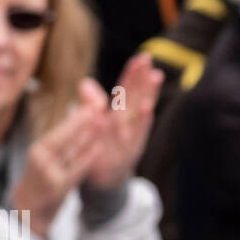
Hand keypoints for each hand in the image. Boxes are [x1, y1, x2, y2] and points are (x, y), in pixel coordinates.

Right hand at [9, 105, 101, 239]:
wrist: (28, 211)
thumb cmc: (42, 181)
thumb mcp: (48, 159)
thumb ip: (63, 142)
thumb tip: (79, 119)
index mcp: (39, 150)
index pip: (59, 131)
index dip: (75, 118)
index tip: (91, 105)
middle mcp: (41, 159)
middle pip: (62, 137)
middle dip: (80, 121)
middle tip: (98, 107)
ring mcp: (48, 174)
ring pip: (69, 151)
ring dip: (86, 136)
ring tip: (102, 122)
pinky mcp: (57, 188)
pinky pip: (75, 170)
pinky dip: (86, 158)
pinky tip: (98, 148)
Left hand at [80, 52, 162, 191]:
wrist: (104, 181)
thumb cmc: (102, 150)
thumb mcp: (96, 125)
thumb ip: (92, 104)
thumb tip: (85, 83)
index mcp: (120, 116)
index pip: (127, 91)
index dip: (134, 75)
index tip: (143, 57)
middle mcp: (128, 125)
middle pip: (137, 99)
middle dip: (144, 80)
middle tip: (151, 63)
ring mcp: (130, 139)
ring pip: (139, 115)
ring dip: (148, 97)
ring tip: (154, 79)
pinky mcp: (129, 153)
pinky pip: (135, 136)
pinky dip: (142, 122)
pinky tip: (148, 109)